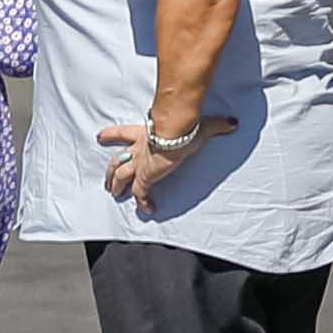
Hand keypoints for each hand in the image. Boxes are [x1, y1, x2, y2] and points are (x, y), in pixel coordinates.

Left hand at [97, 114, 229, 205]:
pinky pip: (140, 194)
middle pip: (117, 160)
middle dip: (111, 170)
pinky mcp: (146, 177)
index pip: (123, 133)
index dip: (111, 135)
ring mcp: (140, 164)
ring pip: (121, 177)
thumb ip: (216, 125)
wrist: (176, 132)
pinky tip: (146, 210)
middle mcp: (138, 149)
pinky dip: (143, 202)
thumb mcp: (199, 124)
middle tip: (106, 179)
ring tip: (113, 193)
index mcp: (145, 134)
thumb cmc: (184, 126)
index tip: (100, 137)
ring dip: (116, 185)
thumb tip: (231, 122)